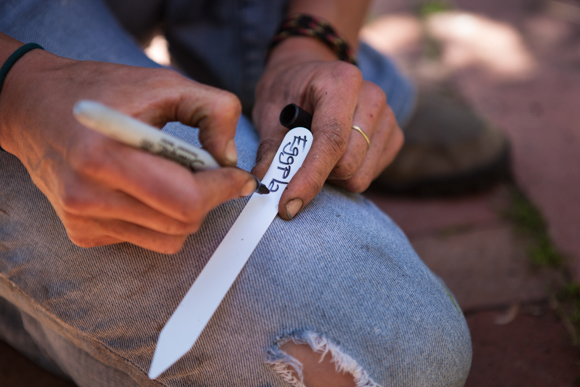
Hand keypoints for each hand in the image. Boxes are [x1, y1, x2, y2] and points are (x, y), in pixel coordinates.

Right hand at [0, 48, 256, 252]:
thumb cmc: (99, 91)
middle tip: (209, 173)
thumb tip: (231, 160)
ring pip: (169, 238)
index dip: (223, 189)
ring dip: (185, 211)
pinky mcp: (82, 232)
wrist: (34, 106)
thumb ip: (212, 111)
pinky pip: (144, 239)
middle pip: (182, 223)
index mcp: (105, 156)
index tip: (239, 178)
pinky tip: (141, 186)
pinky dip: (158, 217)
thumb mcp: (163, 84)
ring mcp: (83, 219)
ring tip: (171, 175)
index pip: (186, 198)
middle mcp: (88, 196)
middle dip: (208, 199)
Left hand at [252, 38, 403, 219]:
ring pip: (360, 176)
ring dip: (332, 177)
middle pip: (348, 164)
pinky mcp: (394, 137)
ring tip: (317, 153)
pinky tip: (336, 154)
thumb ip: (271, 148)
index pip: (331, 140)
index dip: (309, 177)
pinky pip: (370, 176)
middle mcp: (372, 97)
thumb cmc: (288, 92)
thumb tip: (265, 184)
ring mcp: (388, 117)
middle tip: (298, 160)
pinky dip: (348, 175)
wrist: (311, 76)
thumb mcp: (269, 111)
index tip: (288, 204)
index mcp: (341, 81)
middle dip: (318, 175)